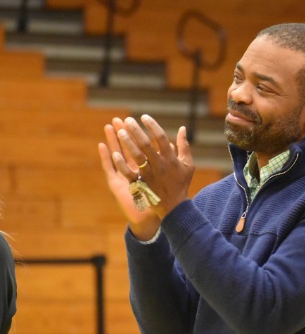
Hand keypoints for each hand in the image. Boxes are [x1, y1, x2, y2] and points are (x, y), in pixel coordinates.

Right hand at [98, 118, 159, 239]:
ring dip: (113, 140)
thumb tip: (174, 145)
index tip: (133, 121)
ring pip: (118, 155)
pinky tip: (102, 146)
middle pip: (127, 148)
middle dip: (123, 133)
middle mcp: (134, 170)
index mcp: (145, 167)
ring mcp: (126, 176)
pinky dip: (106, 157)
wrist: (158, 214)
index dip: (137, 134)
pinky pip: (112, 169)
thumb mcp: (168, 176)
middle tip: (116, 119)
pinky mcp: (120, 185)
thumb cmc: (161, 197)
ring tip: (108, 126)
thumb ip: (170, 160)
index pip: (140, 147)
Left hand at [112, 115, 194, 219]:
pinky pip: (129, 173)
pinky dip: (121, 164)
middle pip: (146, 145)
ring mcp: (149, 175)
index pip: (161, 138)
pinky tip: (114, 154)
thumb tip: (182, 128)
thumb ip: (184, 146)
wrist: (174, 206)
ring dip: (127, 143)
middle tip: (127, 120)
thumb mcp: (188, 164)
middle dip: (136, 131)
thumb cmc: (181, 183)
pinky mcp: (141, 184)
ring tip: (119, 131)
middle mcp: (160, 165)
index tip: (144, 116)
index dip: (152, 126)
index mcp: (171, 159)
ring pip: (136, 156)